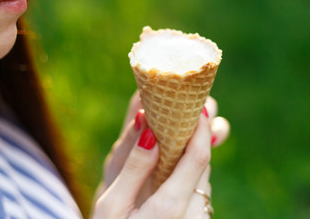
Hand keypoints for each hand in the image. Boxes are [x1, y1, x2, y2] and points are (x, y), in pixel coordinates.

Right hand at [92, 91, 229, 217]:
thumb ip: (133, 168)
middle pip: (202, 165)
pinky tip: (170, 167)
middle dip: (197, 137)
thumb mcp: (112, 205)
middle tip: (183, 114)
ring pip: (202, 179)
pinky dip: (188, 173)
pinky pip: (197, 192)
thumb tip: (151, 130)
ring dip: (192, 155)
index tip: (197, 106)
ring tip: (174, 136)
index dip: (201, 129)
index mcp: (170, 207)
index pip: (197, 158)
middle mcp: (192, 215)